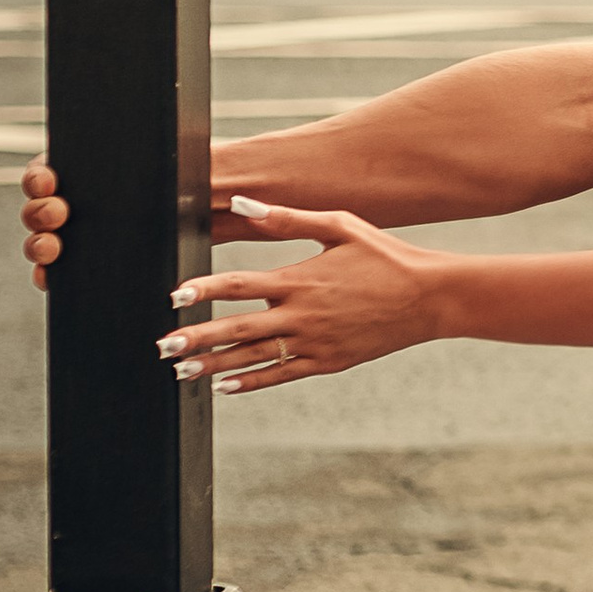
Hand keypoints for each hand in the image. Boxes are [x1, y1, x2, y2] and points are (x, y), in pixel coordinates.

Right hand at [24, 147, 260, 283]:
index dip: (40, 176)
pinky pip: (65, 272)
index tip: (48, 181)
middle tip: (57, 214)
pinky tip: (53, 281)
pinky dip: (53, 277)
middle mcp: (83, 199)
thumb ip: (172, 162)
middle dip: (39, 212)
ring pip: (47, 240)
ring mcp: (87, 233)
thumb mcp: (183, 164)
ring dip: (40, 246)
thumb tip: (171, 167)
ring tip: (53, 248)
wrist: (224, 209)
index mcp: (93, 168)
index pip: (49, 169)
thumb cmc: (206, 176)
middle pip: (41, 207)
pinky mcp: (97, 262)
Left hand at [156, 198, 449, 392]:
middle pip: (236, 328)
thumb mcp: (340, 226)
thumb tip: (241, 205)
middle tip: (163, 346)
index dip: (203, 290)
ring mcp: (315, 342)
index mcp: (300, 279)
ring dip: (214, 365)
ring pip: (254, 358)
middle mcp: (302, 315)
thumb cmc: (386, 257)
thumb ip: (288, 218)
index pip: (238, 285)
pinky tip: (225, 386)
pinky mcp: (329, 362)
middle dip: (196, 338)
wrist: (429, 298)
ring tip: (181, 371)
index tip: (175, 297)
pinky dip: (252, 382)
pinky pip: (283, 374)